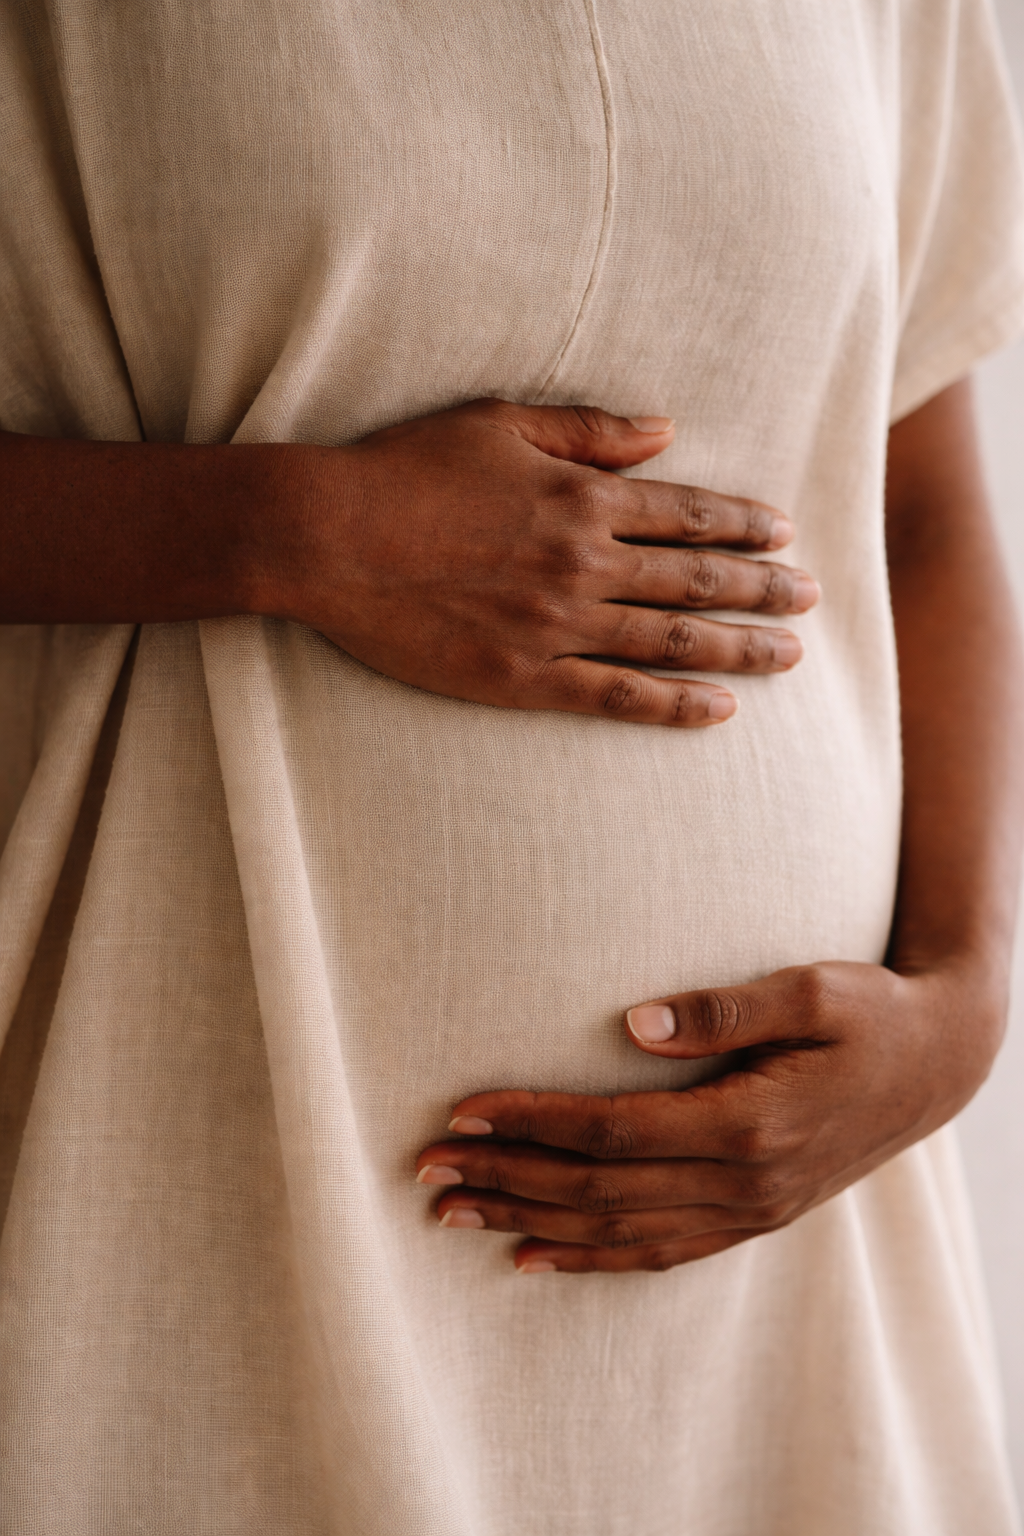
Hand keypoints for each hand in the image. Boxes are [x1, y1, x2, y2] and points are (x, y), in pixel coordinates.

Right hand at [285, 398, 818, 725]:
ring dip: (739, 649)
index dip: (742, 525)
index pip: (687, 513)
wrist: (329, 538)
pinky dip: (673, 706)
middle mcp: (583, 564)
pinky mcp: (524, 679)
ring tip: (789, 656)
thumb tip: (667, 431)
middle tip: (811, 599)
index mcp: (581, 498)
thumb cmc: (406, 471)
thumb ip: (589, 432)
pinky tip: (718, 712)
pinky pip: (616, 697)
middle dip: (763, 588)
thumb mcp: (499, 424)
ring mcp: (557, 627)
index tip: (782, 533)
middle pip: (696, 582)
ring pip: (672, 643)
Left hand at [415, 959, 1001, 1271]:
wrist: (940, 1064)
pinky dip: (591, 1260)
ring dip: (530, 1222)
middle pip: (598, 1192)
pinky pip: (658, 1254)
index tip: (461, 1110)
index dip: (531, 1123)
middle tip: (426, 1172)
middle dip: (506, 1178)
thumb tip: (631, 1021)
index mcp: (747, 1124)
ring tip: (455, 1215)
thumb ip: (722, 1009)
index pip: (611, 1132)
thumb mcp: (811, 990)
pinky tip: (535, 1257)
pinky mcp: (752, 1218)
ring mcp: (748, 1212)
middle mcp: (741, 1184)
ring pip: (617, 1233)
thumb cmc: (872, 1014)